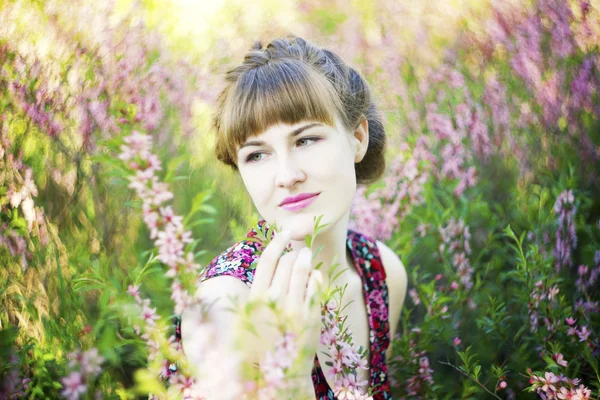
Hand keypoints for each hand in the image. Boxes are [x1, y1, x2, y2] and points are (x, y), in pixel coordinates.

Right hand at [241, 230, 322, 380]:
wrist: (281, 373)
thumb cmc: (262, 342)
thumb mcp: (249, 317)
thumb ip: (256, 290)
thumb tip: (268, 261)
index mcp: (256, 298)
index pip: (268, 260)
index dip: (277, 241)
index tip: (284, 231)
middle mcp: (275, 300)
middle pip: (286, 261)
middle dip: (293, 252)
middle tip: (296, 250)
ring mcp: (296, 307)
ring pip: (303, 269)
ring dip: (305, 258)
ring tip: (306, 255)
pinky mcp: (313, 315)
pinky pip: (316, 284)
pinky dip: (315, 276)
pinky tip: (314, 276)